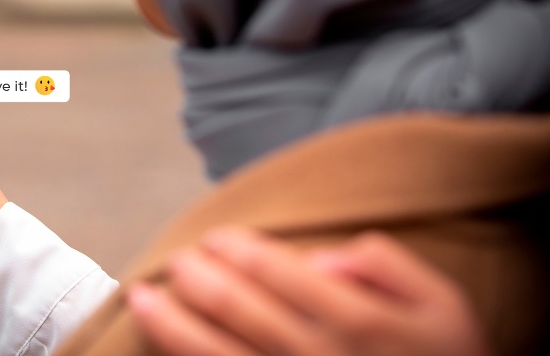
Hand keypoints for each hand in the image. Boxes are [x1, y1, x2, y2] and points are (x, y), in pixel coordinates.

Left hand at [128, 228, 493, 355]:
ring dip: (172, 323)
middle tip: (176, 259)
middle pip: (239, 309)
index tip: (216, 237)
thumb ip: (385, 266)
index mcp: (357, 321)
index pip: (279, 273)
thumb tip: (323, 257)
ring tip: (139, 298)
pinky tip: (159, 345)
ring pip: (217, 353)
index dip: (238, 250)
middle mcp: (318, 355)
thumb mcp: (442, 303)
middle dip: (196, 278)